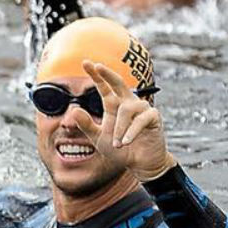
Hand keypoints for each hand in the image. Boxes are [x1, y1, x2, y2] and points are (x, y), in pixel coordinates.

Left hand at [74, 61, 175, 181]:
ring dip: (120, 128)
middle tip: (98, 66)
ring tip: (117, 144)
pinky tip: (126, 142)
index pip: (104, 87)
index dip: (97, 75)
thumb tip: (73, 111)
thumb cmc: (121, 150)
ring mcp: (142, 109)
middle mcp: (128, 103)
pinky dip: (131, 132)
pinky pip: (140, 120)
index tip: (86, 63)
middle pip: (118, 83)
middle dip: (108, 74)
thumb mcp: (99, 139)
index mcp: (115, 106)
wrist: (140, 164)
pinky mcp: (153, 117)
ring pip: (126, 109)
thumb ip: (87, 125)